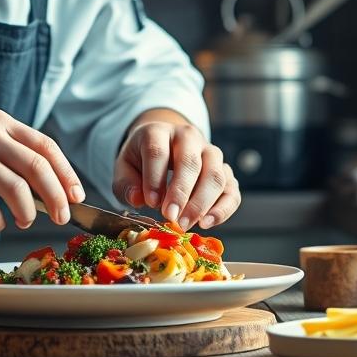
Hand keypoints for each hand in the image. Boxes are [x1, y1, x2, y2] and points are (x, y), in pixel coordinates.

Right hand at [0, 109, 83, 231]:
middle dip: (57, 196)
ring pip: (16, 188)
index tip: (77, 196)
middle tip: (63, 217)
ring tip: (25, 221)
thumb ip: (14, 160)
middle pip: (37, 167)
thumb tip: (57, 192)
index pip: (46, 147)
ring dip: (28, 212)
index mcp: (0, 123)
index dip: (67, 174)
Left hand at [114, 119, 240, 229]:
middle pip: (190, 162)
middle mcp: (188, 137)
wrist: (163, 145)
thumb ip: (126, 184)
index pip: (158, 151)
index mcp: (158, 132)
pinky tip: (207, 223)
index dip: (155, 178)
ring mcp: (210, 152)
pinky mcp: (225, 170)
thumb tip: (138, 199)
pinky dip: (223, 209)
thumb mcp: (125, 167)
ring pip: (215, 175)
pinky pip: (232, 189)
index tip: (151, 202)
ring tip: (185, 224)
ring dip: (202, 203)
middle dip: (181, 193)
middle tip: (171, 217)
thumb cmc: (142, 160)